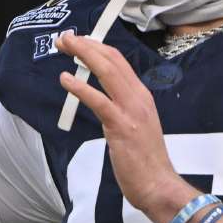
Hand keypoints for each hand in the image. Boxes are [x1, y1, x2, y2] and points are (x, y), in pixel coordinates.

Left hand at [56, 34, 196, 221]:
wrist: (158, 185)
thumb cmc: (145, 161)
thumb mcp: (136, 126)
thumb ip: (123, 109)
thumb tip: (105, 99)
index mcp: (142, 96)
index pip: (119, 61)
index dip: (97, 47)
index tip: (78, 42)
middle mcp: (139, 97)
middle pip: (111, 60)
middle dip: (86, 44)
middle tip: (64, 38)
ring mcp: (131, 110)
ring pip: (106, 72)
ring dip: (83, 54)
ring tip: (63, 46)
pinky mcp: (121, 126)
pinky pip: (99, 100)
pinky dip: (80, 87)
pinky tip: (64, 79)